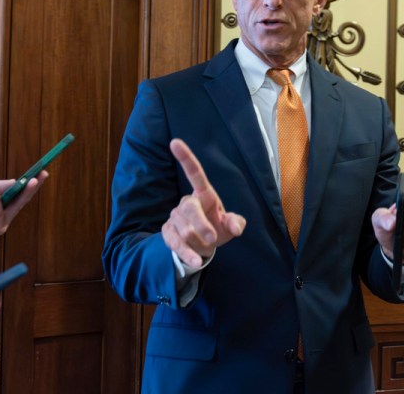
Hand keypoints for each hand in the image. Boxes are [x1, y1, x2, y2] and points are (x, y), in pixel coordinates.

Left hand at [0, 172, 48, 257]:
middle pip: (23, 197)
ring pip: (17, 205)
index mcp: (0, 201)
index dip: (28, 181)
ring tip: (33, 181)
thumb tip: (15, 181)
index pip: (18, 190)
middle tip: (44, 174)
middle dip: (34, 186)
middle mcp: (4, 211)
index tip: (40, 171)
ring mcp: (1, 221)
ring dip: (25, 192)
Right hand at [161, 138, 245, 267]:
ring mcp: (175, 217)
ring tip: (207, 250)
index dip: (185, 157)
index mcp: (204, 194)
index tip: (174, 142)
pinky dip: (186, 253)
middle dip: (201, 225)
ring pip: (183, 229)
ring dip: (197, 242)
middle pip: (189, 209)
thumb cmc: (218, 229)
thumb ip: (235, 223)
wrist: (203, 247)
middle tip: (212, 239)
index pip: (194, 172)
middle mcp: (187, 202)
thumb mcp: (230, 226)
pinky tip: (196, 261)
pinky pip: (174, 242)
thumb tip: (235, 226)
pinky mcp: (168, 232)